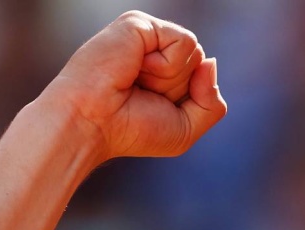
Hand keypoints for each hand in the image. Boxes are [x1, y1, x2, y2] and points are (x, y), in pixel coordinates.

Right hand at [47, 11, 226, 161]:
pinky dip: (165, 65)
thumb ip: (212, 103)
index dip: (189, 100)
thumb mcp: (186, 129)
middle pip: (200, 63)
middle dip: (179, 89)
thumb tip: (211, 61)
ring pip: (195, 52)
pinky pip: (184, 42)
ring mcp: (148, 34)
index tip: (152, 108)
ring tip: (136, 81)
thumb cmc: (130, 130)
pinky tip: (136, 68)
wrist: (93, 123)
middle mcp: (155, 49)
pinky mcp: (140, 23)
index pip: (203, 77)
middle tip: (141, 94)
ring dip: (171, 78)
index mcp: (163, 70)